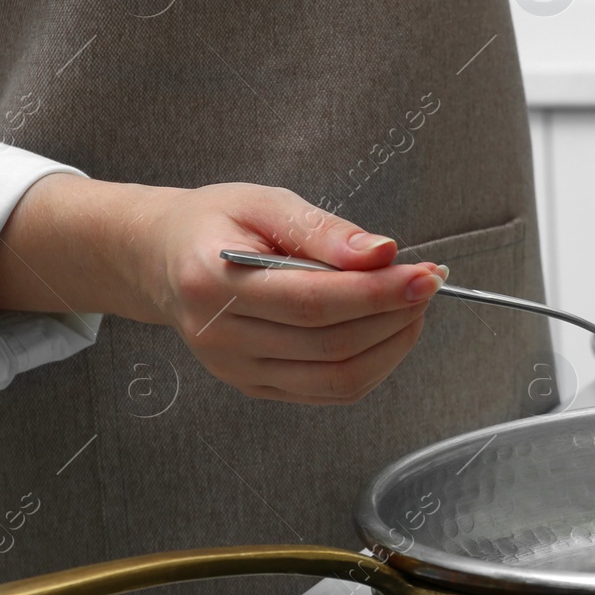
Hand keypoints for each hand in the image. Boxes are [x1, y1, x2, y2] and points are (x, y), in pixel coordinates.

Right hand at [0, 176, 442, 403]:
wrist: (165, 259)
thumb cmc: (217, 224)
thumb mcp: (265, 203)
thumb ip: (322, 229)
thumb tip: (382, 253)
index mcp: (211, 283)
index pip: (312, 301)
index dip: (378, 293)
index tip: (427, 274)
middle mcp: (220, 339)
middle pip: (330, 343)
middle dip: (395, 314)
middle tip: (429, 281)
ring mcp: (237, 371)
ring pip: (337, 377)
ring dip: (392, 343)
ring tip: (413, 303)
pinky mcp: (257, 387)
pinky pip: (330, 390)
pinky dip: (374, 363)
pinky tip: (389, 328)